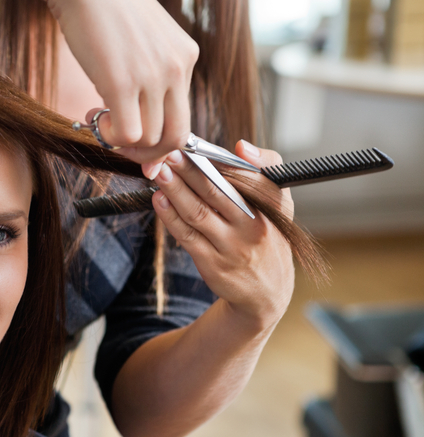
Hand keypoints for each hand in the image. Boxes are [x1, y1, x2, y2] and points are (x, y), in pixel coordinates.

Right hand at [46, 0, 196, 167]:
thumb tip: (138, 107)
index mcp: (186, 55)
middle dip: (148, 151)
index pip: (184, 115)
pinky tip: (93, 115)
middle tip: (118, 140)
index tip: (134, 134)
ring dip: (121, 140)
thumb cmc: (102, 3)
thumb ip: (149, 67)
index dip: (159, 136)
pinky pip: (127, 134)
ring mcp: (153, 76)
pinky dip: (109, 137)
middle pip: (176, 136)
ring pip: (150, 139)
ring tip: (98, 115)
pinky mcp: (123, 83)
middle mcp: (178, 67)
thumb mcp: (141, 35)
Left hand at [149, 141, 294, 331]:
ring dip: (176, 191)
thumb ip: (263, 169)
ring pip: (198, 214)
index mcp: (271, 207)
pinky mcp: (212, 264)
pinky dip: (171, 217)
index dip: (221, 161)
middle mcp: (253, 227)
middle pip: (216, 193)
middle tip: (170, 154)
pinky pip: (188, 236)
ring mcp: (231, 248)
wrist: (266, 290)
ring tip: (159, 172)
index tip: (196, 147)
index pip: (249, 179)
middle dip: (190, 171)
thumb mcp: (278, 203)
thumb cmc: (266, 234)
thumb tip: (240, 146)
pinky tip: (159, 200)